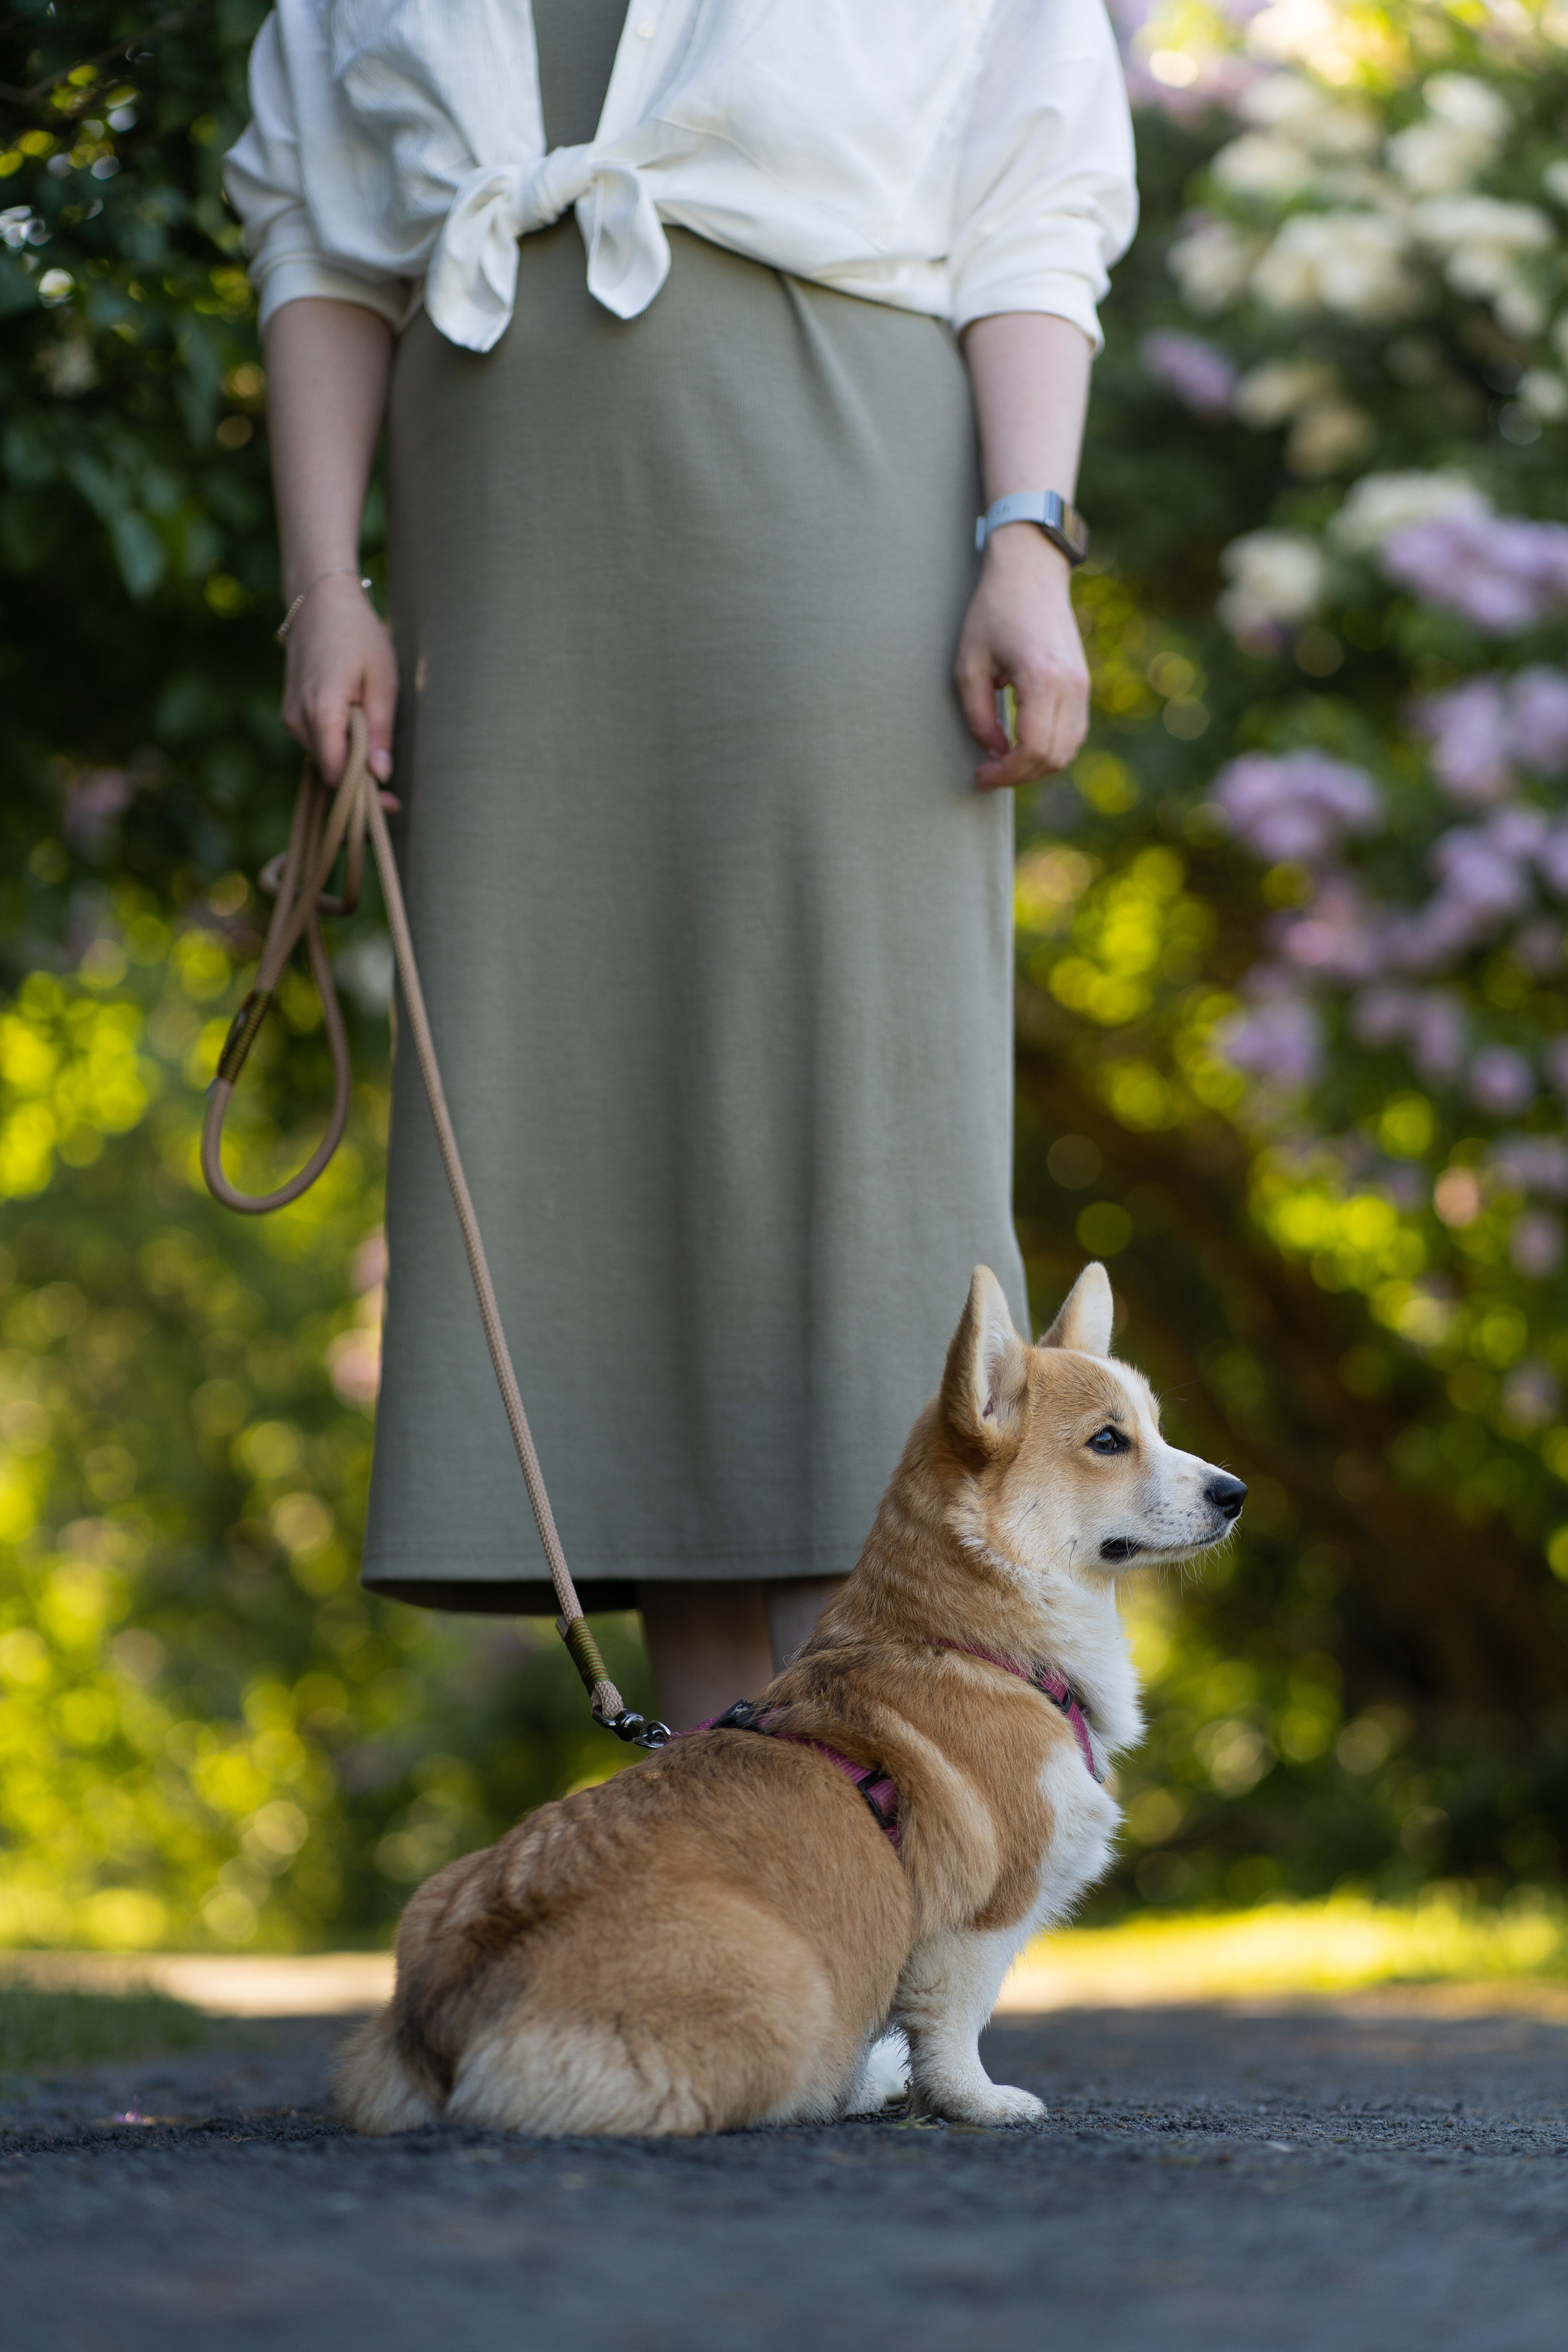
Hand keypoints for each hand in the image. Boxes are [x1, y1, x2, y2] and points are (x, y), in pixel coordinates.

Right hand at [281, 573, 398, 789]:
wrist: (320, 603)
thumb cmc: (358, 635)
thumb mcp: (383, 681)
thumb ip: (379, 731)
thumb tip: (381, 775)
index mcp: (322, 711)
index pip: (337, 773)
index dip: (362, 796)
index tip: (390, 806)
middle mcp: (298, 719)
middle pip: (328, 772)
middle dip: (358, 788)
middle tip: (391, 801)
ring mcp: (290, 716)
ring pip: (322, 760)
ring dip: (348, 767)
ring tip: (377, 761)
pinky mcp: (291, 713)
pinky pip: (316, 744)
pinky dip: (337, 750)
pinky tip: (359, 742)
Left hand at [954, 526, 1089, 791]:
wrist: (1030, 572)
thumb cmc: (993, 611)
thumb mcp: (969, 664)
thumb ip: (978, 715)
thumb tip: (994, 752)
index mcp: (1042, 678)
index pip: (1034, 748)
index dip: (1007, 773)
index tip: (981, 776)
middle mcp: (1071, 685)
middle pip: (1055, 756)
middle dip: (1020, 776)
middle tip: (989, 775)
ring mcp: (1083, 684)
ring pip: (1069, 749)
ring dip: (1038, 765)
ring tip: (1004, 763)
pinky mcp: (1083, 683)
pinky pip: (1074, 732)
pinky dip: (1051, 748)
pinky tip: (1022, 745)